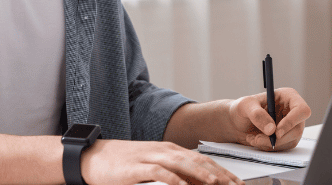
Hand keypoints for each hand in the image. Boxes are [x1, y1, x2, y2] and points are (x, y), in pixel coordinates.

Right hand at [79, 139, 243, 184]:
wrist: (94, 157)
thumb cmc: (126, 164)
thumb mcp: (154, 166)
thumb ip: (175, 172)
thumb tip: (197, 183)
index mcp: (172, 150)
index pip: (203, 159)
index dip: (222, 170)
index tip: (237, 182)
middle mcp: (165, 150)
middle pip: (198, 161)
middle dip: (219, 173)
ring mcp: (151, 157)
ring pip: (182, 163)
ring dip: (201, 174)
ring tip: (217, 184)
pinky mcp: (137, 166)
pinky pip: (159, 172)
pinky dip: (173, 179)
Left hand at [228, 87, 310, 151]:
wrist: (237, 122)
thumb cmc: (242, 108)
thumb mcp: (246, 106)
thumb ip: (257, 115)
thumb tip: (272, 129)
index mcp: (288, 97)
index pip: (301, 110)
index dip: (292, 121)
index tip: (277, 132)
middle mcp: (292, 111)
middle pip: (297, 129)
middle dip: (277, 138)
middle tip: (259, 138)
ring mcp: (291, 126)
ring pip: (290, 141)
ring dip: (270, 143)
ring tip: (254, 138)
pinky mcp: (286, 138)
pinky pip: (283, 147)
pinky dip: (268, 147)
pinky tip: (257, 140)